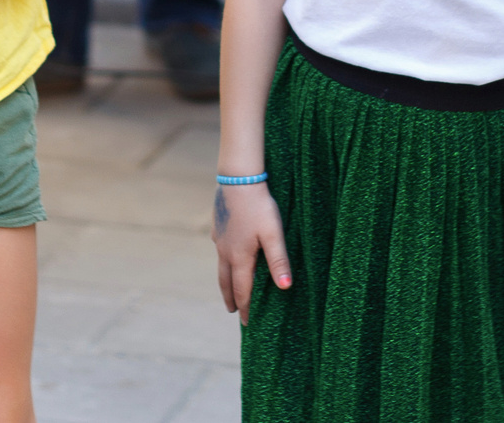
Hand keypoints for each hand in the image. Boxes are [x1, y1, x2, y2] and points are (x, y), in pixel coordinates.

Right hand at [213, 182, 290, 322]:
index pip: (242, 290)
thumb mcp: (273, 234)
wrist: (238, 179)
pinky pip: (220, 251)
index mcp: (240, 257)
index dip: (245, 308)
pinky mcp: (218, 227)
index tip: (247, 324)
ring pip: (221, 267)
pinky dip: (224, 262)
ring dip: (225, 282)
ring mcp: (219, 239)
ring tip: (228, 291)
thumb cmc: (259, 206)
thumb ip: (279, 261)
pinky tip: (227, 257)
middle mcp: (226, 251)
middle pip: (226, 282)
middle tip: (234, 312)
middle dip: (231, 299)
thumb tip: (285, 288)